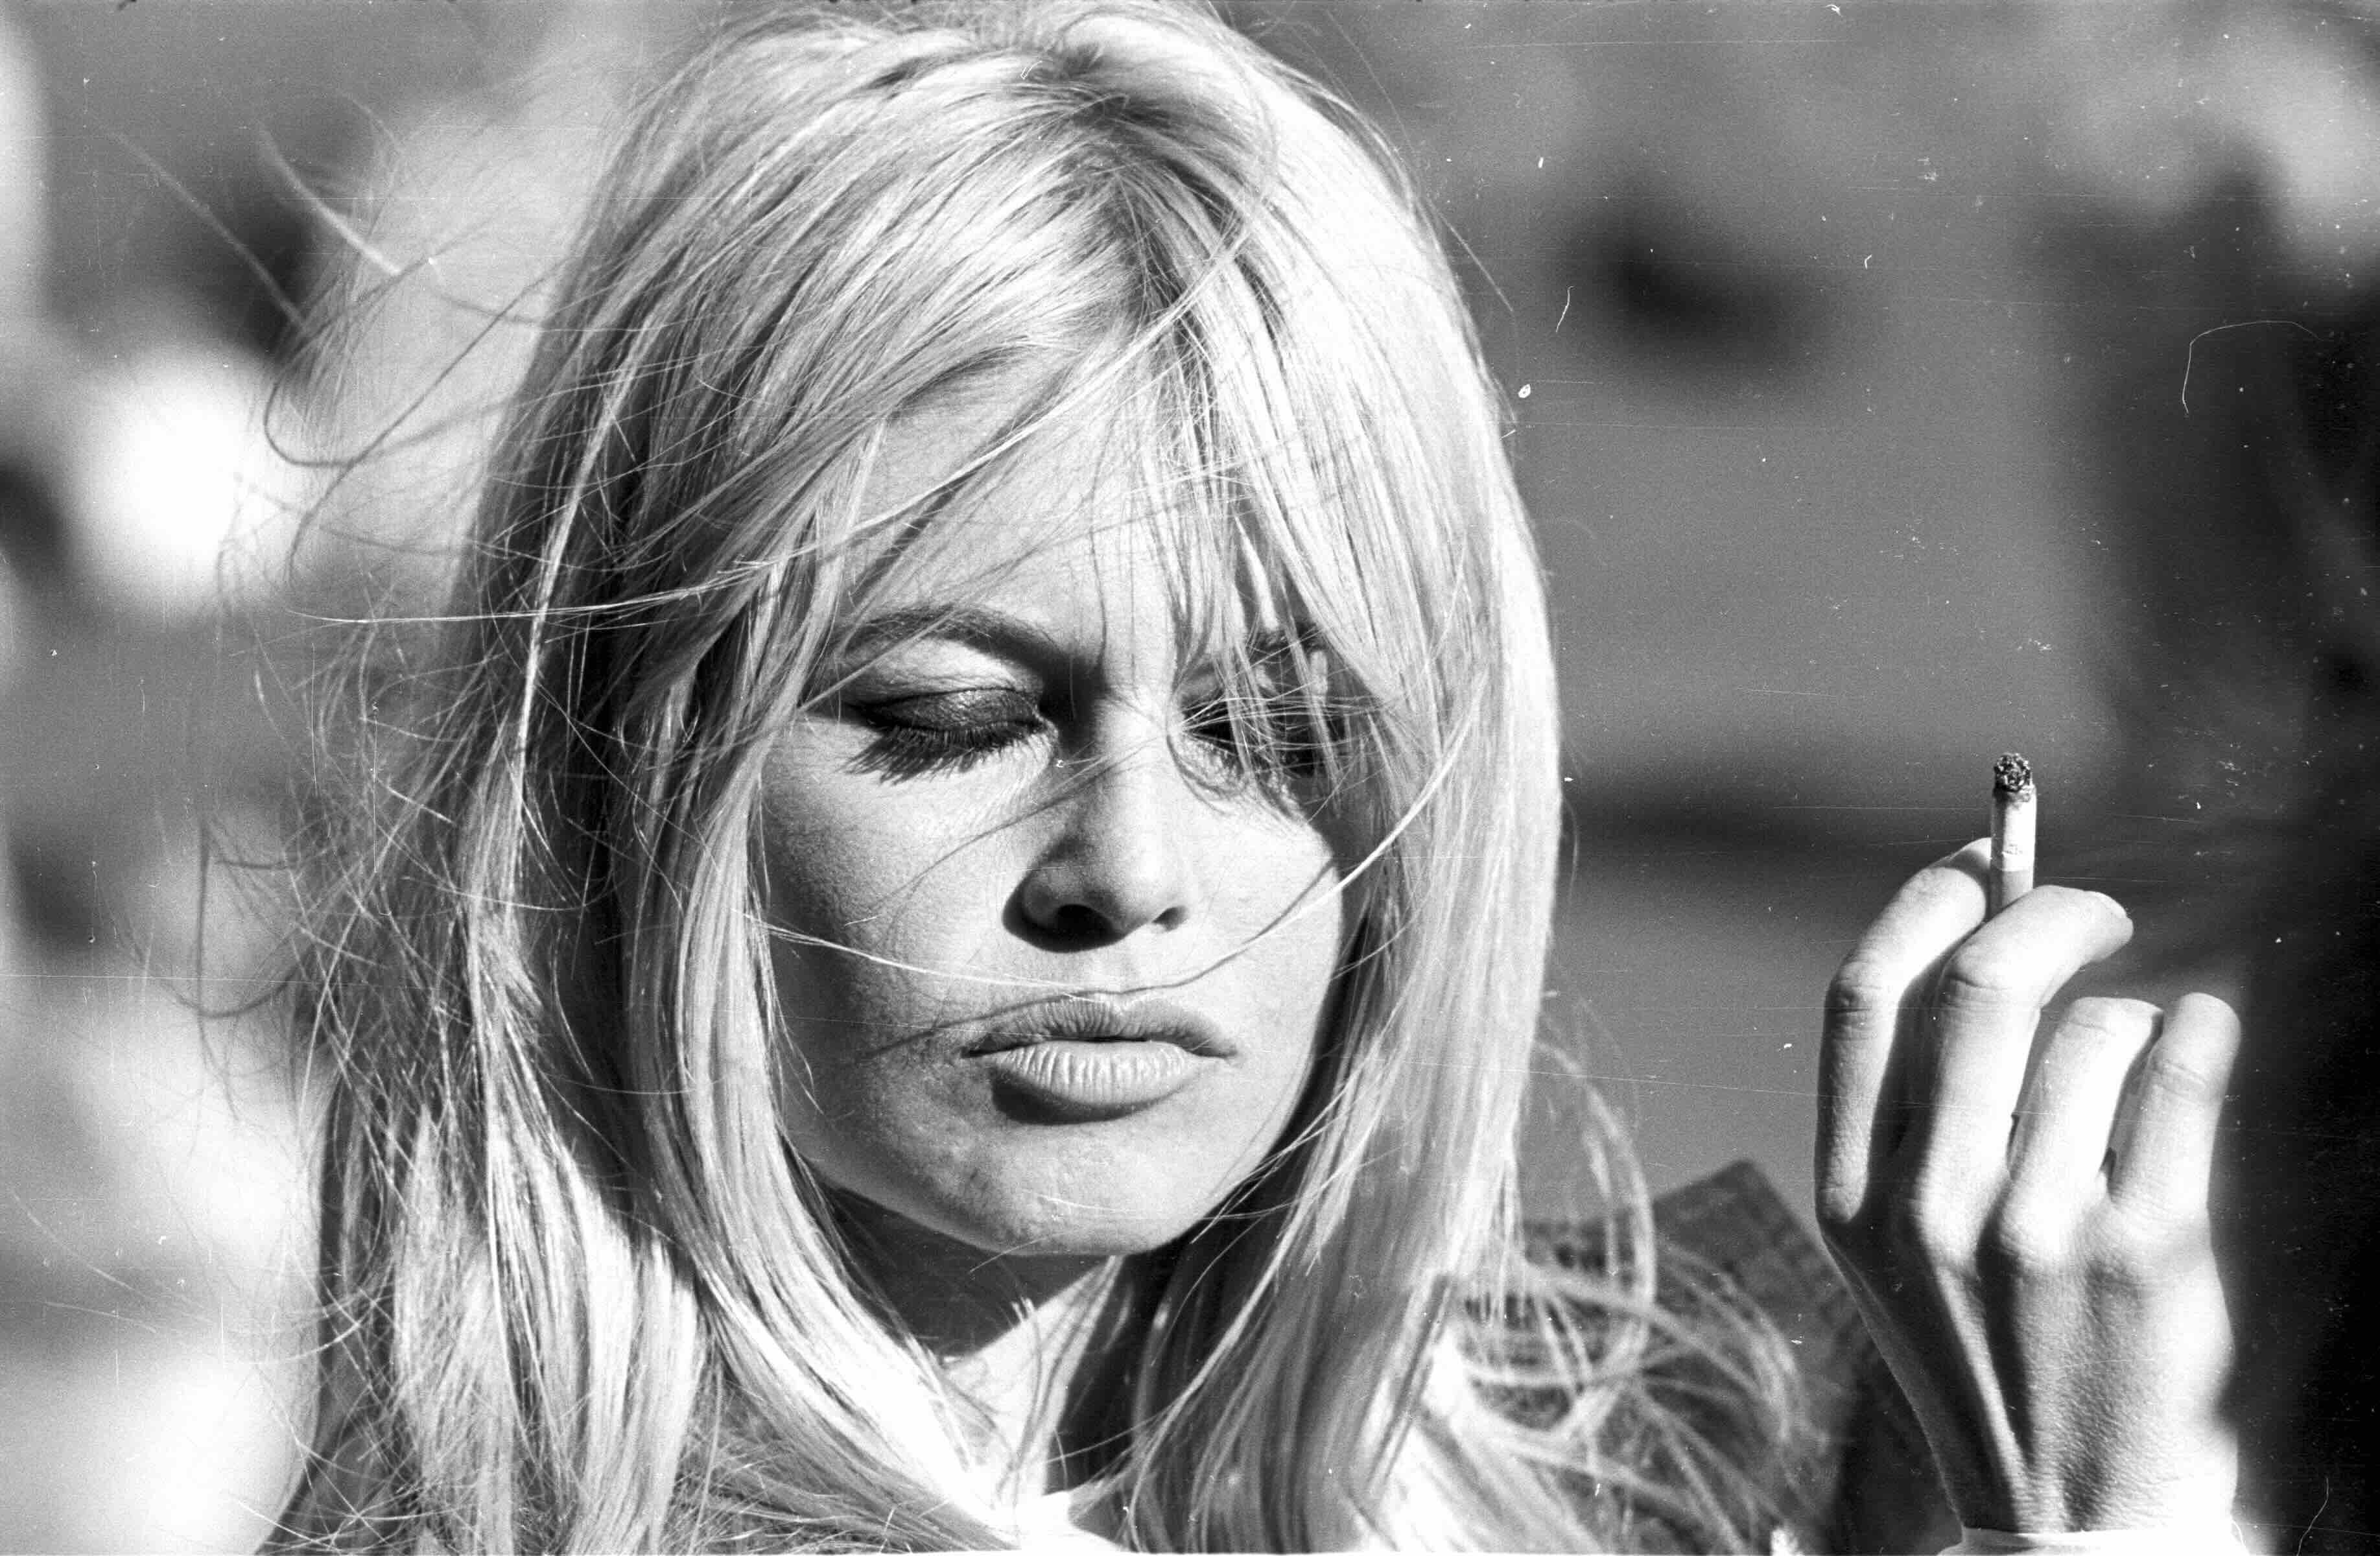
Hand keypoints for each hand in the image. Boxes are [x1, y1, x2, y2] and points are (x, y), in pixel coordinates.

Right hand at [1816, 840, 2241, 1532]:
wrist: (2078, 1516)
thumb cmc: (1994, 1360)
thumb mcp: (1902, 1254)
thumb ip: (1914, 1118)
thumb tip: (1978, 936)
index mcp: (1856, 1200)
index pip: (1866, 998)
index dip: (1927, 900)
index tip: (1981, 858)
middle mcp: (1935, 1212)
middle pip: (1983, 985)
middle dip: (2056, 908)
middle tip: (2099, 905)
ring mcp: (2042, 1235)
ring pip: (2098, 1028)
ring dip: (2138, 1009)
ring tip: (2149, 1054)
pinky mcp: (2152, 1257)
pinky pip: (2186, 1075)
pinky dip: (2207, 1030)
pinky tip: (2207, 1041)